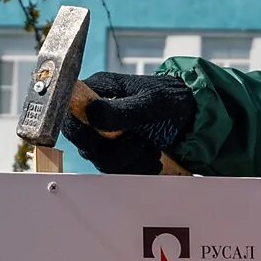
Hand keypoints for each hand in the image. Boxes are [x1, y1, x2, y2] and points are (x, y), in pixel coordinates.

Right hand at [66, 71, 191, 174]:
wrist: (191, 115)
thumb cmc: (170, 99)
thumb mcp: (149, 102)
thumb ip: (119, 110)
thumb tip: (89, 113)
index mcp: (97, 91)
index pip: (69, 113)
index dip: (77, 131)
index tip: (99, 141)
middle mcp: (96, 113)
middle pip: (84, 144)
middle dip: (114, 151)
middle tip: (140, 143)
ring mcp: (106, 134)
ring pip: (102, 161)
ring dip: (129, 161)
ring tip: (151, 149)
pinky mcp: (117, 150)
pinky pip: (117, 169)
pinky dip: (137, 168)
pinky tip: (152, 157)